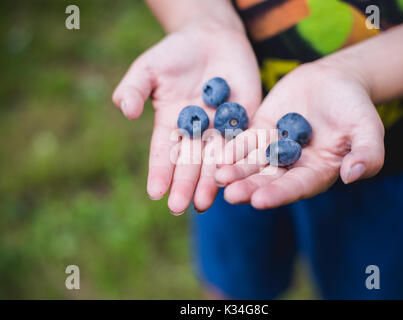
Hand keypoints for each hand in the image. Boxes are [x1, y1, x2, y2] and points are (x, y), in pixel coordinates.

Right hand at [112, 21, 260, 213]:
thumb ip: (134, 88)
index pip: (164, 153)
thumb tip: (125, 111)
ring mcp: (221, 128)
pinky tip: (236, 176)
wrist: (212, 36)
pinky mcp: (245, 119)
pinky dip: (239, 159)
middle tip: (178, 207)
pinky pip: (243, 142)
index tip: (154, 193)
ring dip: (210, 181)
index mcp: (171, 125)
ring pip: (216, 160)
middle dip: (184, 184)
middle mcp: (196, 133)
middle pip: (189, 163)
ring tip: (205, 202)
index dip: (159, 172)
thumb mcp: (148, 68)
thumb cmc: (175, 52)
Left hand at [215, 62, 384, 208]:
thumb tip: (353, 176)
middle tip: (230, 195)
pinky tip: (216, 154)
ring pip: (252, 164)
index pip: (297, 187)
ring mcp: (274, 149)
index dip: (279, 194)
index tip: (259, 201)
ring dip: (235, 171)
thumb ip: (367, 153)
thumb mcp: (368, 128)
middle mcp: (292, 166)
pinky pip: (244, 142)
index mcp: (317, 172)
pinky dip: (231, 148)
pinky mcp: (260, 132)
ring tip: (217, 177)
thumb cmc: (355, 106)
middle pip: (269, 180)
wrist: (334, 80)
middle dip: (249, 187)